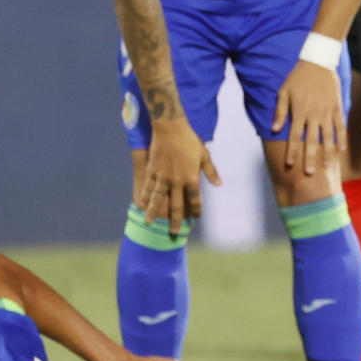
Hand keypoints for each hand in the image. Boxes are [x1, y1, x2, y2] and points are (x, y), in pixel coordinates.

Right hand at [141, 120, 219, 238]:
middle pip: (176, 205)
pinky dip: (144, 196)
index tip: (195, 218)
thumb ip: (211, 171)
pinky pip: (147, 187)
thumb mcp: (204, 155)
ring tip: (149, 223)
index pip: (195, 199)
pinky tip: (141, 205)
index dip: (195, 210)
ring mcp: (162, 176)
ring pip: (158, 199)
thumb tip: (219, 184)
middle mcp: (176, 180)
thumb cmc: (190, 140)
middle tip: (174, 233)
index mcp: (191, 177)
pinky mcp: (152, 171)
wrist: (170, 127)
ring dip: (154, 212)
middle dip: (176, 220)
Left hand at [273, 58, 344, 175]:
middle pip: (312, 140)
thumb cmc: (298, 77)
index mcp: (299, 111)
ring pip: (328, 136)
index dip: (292, 151)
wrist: (318, 61)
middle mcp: (314, 114)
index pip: (294, 136)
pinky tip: (341, 150)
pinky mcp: (337, 107)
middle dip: (310, 157)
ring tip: (326, 166)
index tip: (290, 164)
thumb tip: (273, 129)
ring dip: (327, 152)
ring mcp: (327, 111)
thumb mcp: (283, 91)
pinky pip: (340, 126)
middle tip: (309, 173)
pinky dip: (341, 138)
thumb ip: (280, 111)